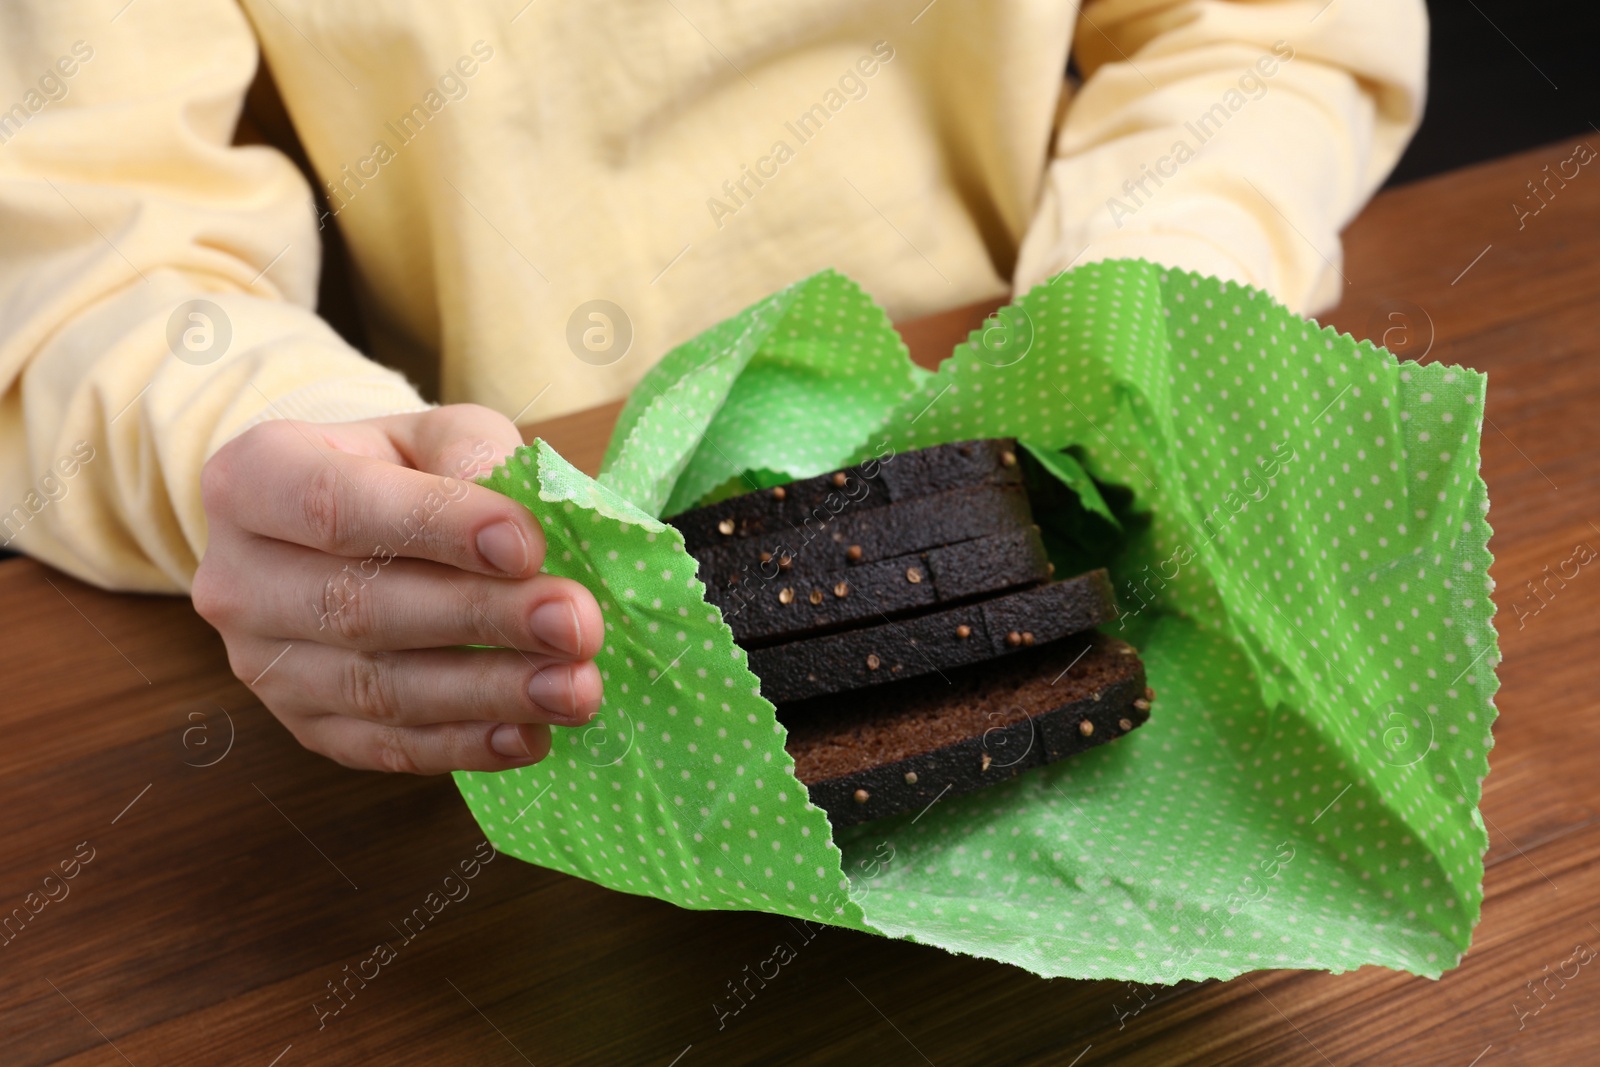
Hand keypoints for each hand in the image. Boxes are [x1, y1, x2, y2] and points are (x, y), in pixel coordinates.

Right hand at [193, 404, 603, 772]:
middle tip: (577, 624)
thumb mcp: (432, 435)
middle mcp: (238, 579)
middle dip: (482, 619)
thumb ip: (471, 455)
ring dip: (488, 693)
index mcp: (253, 481)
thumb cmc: (399, 473)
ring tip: (576, 687)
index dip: (437, 528)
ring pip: (379, 689)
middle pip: (362, 608)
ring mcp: (264, 665)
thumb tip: (522, 520)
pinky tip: (531, 734)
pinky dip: (466, 746)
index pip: (338, 506)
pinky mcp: (306, 728)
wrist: (347, 534)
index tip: (527, 545)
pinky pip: (386, 747)